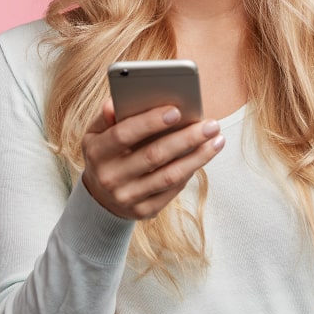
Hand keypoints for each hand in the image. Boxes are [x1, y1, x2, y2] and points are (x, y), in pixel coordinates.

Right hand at [81, 99, 224, 219]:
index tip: (177, 110)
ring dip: (198, 157)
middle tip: (211, 124)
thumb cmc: (105, 153)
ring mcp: (127, 197)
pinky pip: (172, 190)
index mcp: (97, 152)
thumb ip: (106, 117)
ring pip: (169, 176)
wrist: (98, 197)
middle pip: (154, 155)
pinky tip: (204, 156)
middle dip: (186, 138)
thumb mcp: (96, 133)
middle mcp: (110, 177)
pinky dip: (190, 171)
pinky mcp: (143, 211)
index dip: (150, 122)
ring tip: (217, 140)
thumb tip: (115, 103)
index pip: (124, 134)